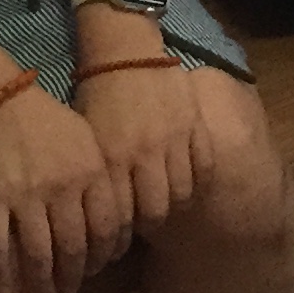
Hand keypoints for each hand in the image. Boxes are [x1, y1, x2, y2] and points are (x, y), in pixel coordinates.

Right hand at [0, 79, 127, 292]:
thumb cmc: (46, 120)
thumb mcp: (86, 139)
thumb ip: (102, 176)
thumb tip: (121, 217)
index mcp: (91, 170)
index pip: (107, 225)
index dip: (106, 253)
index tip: (101, 268)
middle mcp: (62, 186)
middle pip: (75, 246)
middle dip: (75, 275)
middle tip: (72, 290)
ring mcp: (24, 194)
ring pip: (39, 253)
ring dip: (42, 282)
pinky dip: (3, 273)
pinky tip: (6, 291)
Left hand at [75, 58, 215, 234]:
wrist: (125, 53)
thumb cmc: (97, 98)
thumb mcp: (90, 141)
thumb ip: (99, 178)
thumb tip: (101, 219)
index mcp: (114, 158)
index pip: (121, 214)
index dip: (119, 234)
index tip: (117, 240)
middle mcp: (146, 152)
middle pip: (156, 210)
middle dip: (149, 222)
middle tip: (143, 224)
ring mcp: (175, 138)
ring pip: (182, 191)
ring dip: (173, 203)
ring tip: (164, 204)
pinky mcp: (196, 124)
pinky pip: (203, 165)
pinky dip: (197, 180)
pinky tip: (186, 183)